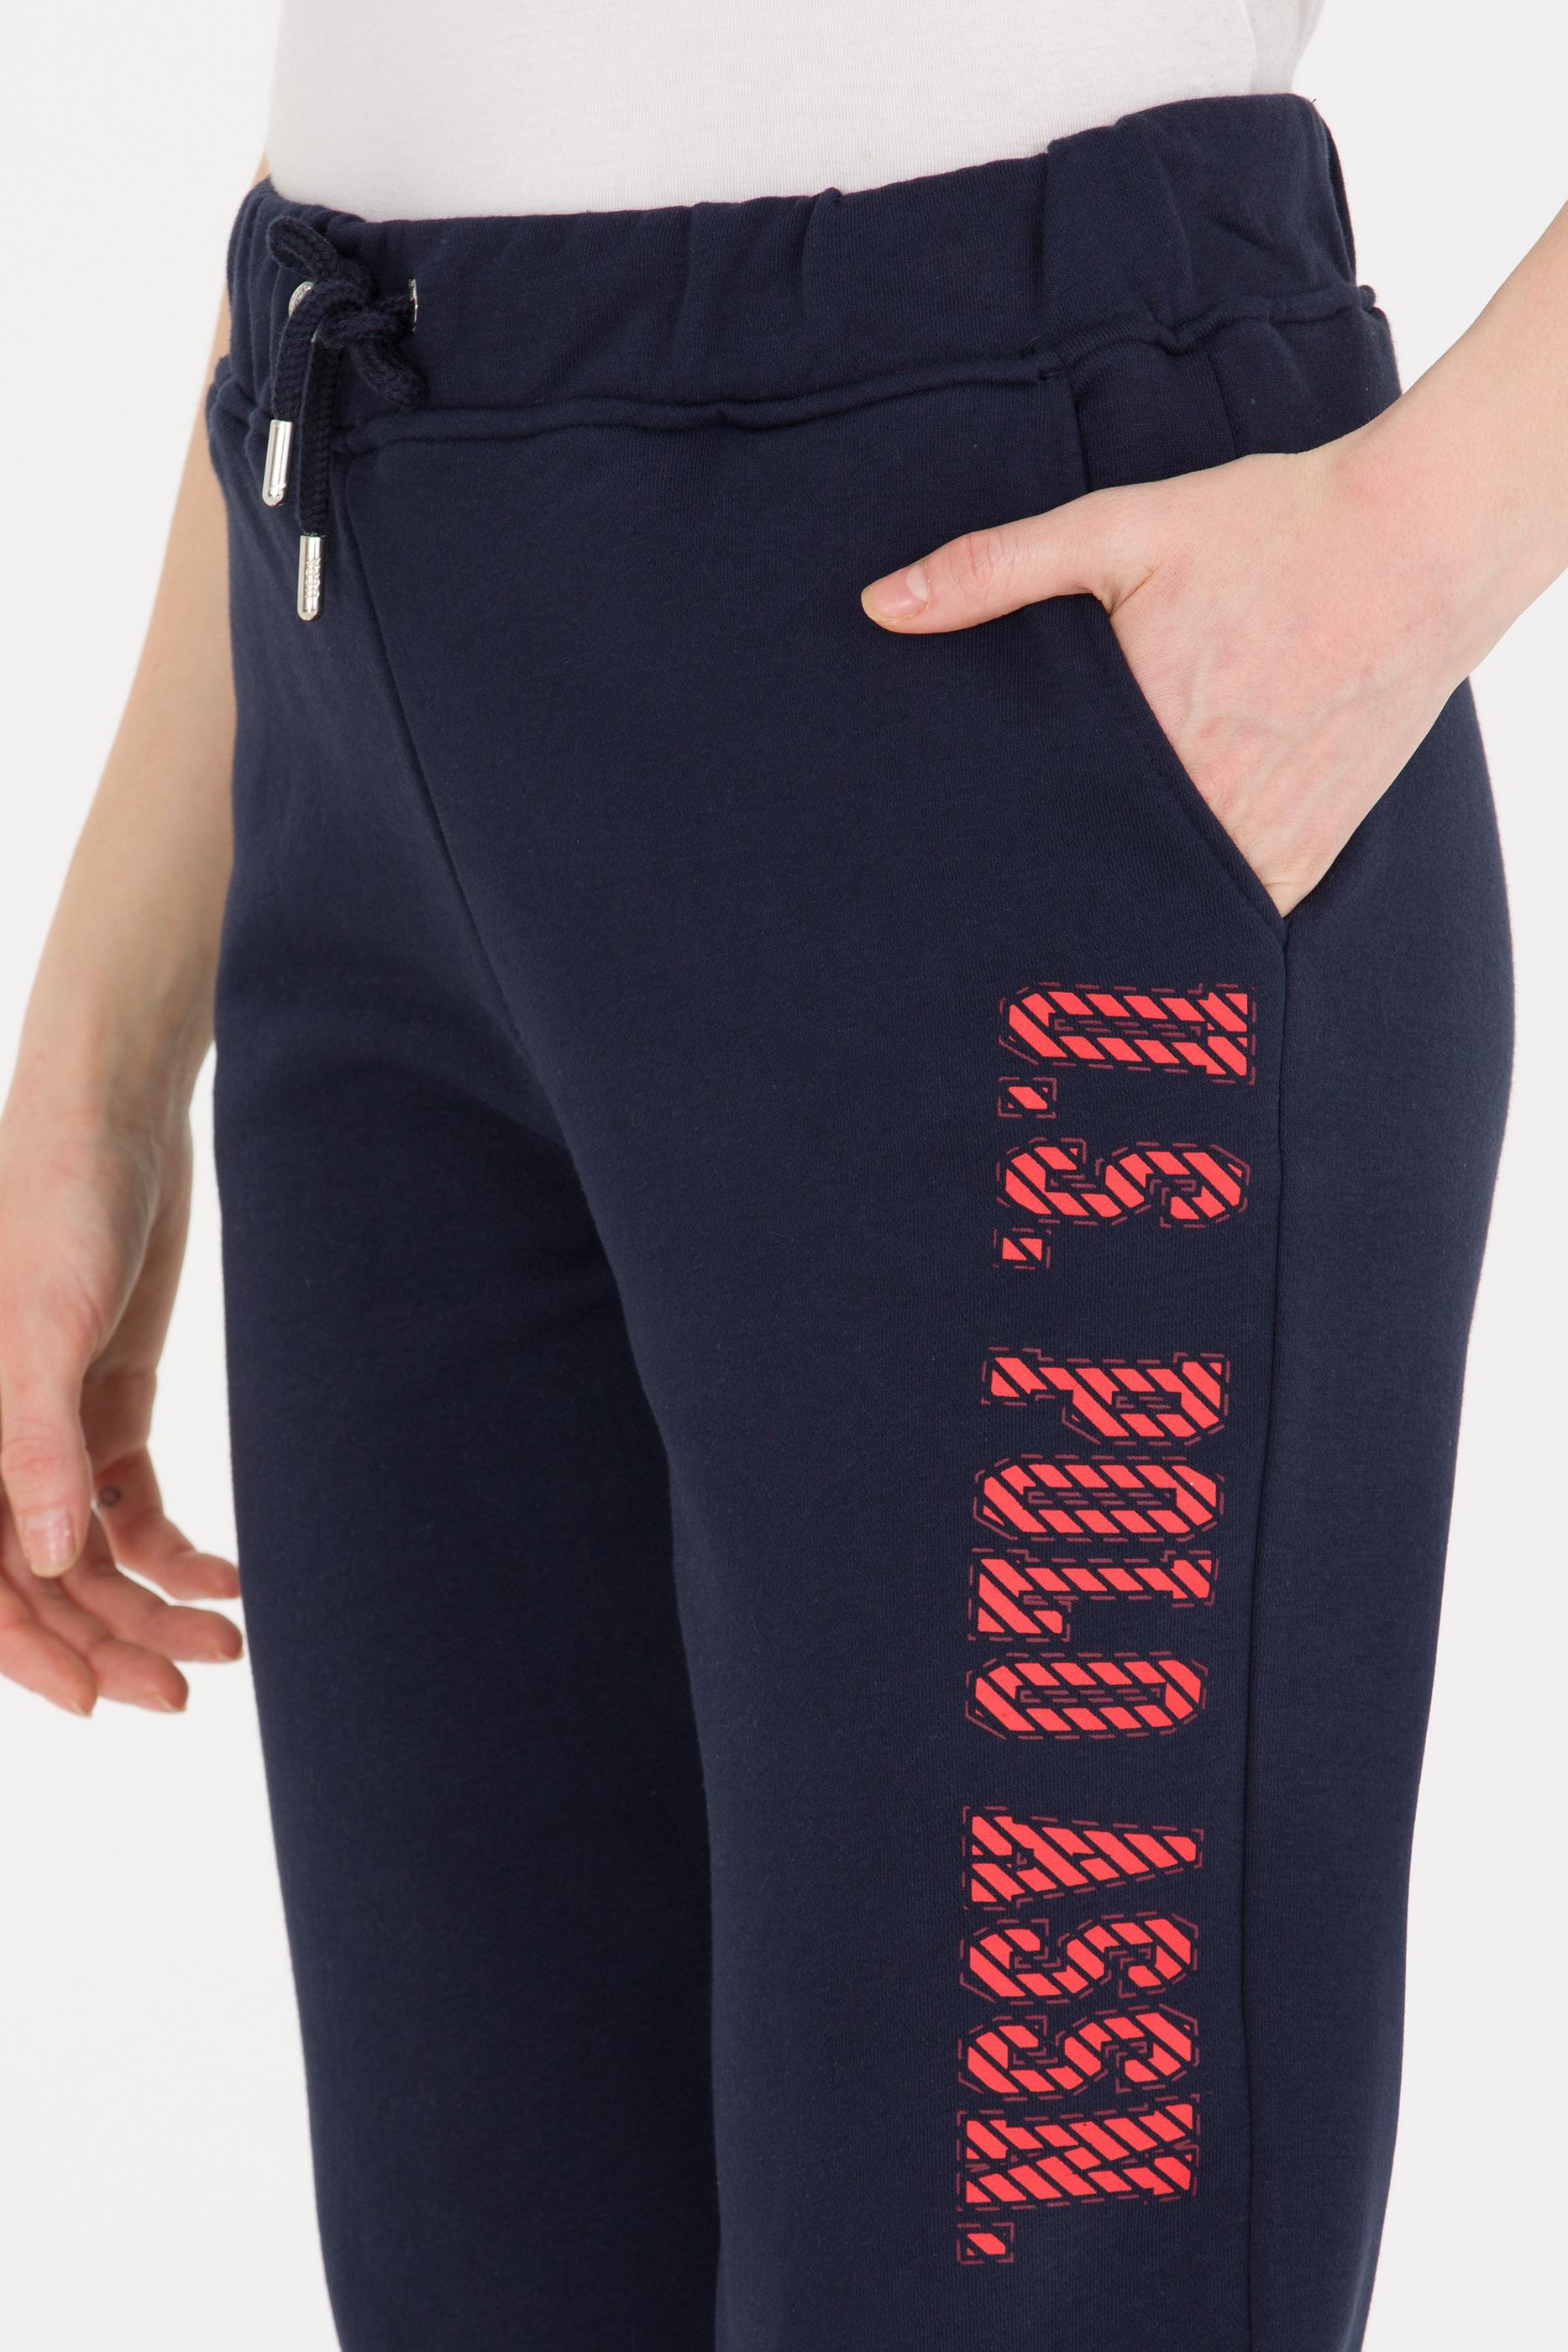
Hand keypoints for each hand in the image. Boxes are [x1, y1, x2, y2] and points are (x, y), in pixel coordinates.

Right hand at [0, 1099, 240, 1715]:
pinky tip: (225, 1577)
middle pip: (45, 1583)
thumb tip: (54, 1562)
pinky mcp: (105, 1405)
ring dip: (152, 1606)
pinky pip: (131, 1507)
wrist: (115, 1122)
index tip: (101, 1703)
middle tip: (187, 1688)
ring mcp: (51, 1431)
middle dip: (109, 1643)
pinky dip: (175, 1550)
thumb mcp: (45, 1328)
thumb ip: (36, 1445)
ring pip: (92, 1557)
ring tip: (228, 1641)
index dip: (33, 1654)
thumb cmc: (56, 1206)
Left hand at [861, 425, 1482, 917]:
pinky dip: (1200, 915)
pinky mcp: (1311, 852)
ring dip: (1127, 915)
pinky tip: (1160, 912)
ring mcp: (1266, 841)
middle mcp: (1206, 810)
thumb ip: (996, 569)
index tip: (953, 886)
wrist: (1424, 541)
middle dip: (1054, 899)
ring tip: (1072, 926)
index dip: (994, 864)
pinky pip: (1238, 915)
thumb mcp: (1122, 529)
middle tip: (995, 922)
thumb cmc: (1273, 529)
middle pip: (1102, 885)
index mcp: (1144, 743)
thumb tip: (879, 604)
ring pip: (1170, 915)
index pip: (1040, 838)